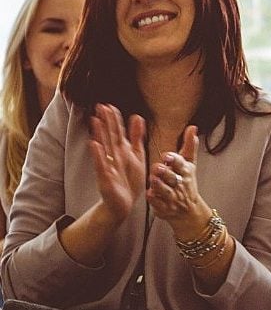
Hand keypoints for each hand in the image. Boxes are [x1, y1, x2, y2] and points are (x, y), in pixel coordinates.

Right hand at [87, 103, 146, 221]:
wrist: (123, 204)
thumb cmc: (129, 179)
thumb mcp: (136, 155)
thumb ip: (136, 137)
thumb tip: (137, 117)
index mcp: (122, 150)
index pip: (117, 132)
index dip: (114, 119)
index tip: (109, 105)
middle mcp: (113, 156)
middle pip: (110, 136)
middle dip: (106, 122)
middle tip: (100, 106)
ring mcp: (109, 167)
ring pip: (104, 148)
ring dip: (100, 134)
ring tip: (95, 120)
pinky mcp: (106, 178)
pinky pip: (102, 165)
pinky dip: (99, 155)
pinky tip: (95, 144)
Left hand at [147, 126, 211, 235]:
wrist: (189, 210)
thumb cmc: (187, 182)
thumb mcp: (190, 164)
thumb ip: (189, 146)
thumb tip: (193, 127)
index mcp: (185, 171)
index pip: (181, 164)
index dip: (174, 160)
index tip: (167, 156)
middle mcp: (180, 184)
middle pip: (173, 177)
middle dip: (165, 173)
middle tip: (158, 167)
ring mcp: (173, 197)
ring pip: (165, 191)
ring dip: (159, 185)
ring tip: (153, 179)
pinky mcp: (165, 208)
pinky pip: (158, 204)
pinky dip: (154, 200)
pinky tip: (150, 195)